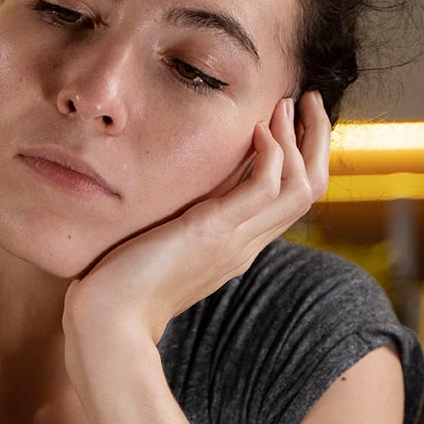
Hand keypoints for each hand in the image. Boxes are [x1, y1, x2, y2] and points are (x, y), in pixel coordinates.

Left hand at [63, 91, 328, 355]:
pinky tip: (259, 129)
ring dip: (300, 139)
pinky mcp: (214, 231)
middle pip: (308, 190)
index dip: (299, 158)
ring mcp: (235, 241)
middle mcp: (245, 245)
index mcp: (236, 249)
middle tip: (308, 100)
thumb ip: (180, 224)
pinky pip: (265, 187)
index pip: (288, 200)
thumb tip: (177, 196)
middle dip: (315, 140)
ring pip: (299, 187)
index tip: (289, 122)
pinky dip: (271, 153)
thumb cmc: (122, 289)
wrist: (109, 322)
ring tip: (287, 104)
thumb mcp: (162, 248)